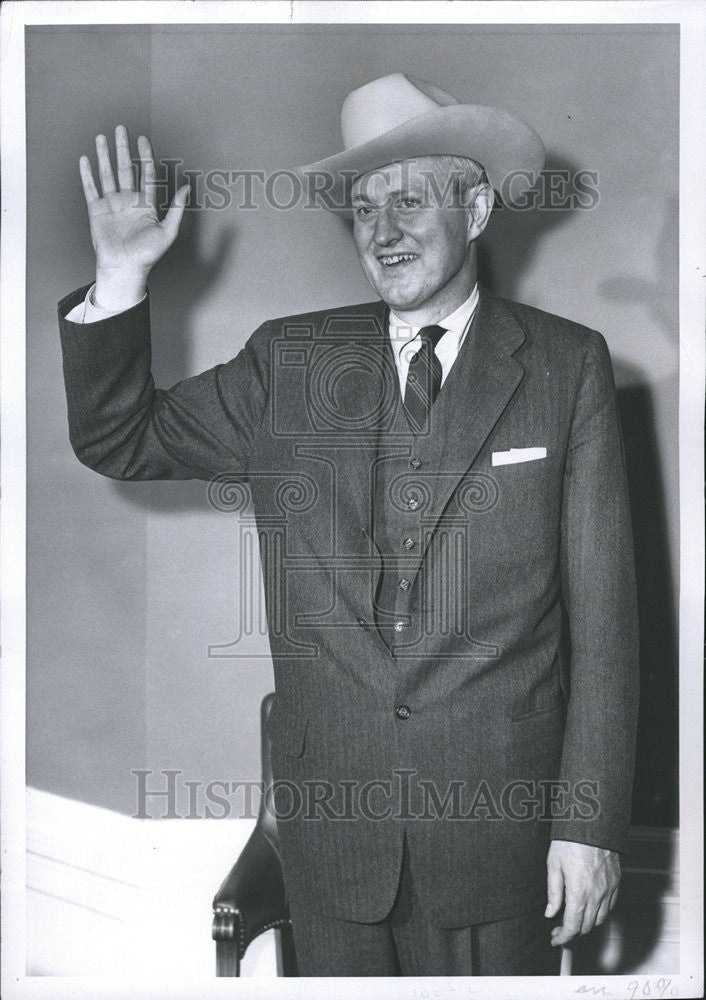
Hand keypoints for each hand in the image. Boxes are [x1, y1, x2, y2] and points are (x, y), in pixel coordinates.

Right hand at [79, 125, 189, 309]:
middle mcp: (128, 200)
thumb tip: (187, 187)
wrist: (125, 268)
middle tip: (121, 129)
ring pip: (107, 173)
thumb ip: (177, 208)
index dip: (144, 155)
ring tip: (102, 137)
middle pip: (125, 168)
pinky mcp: (97, 210)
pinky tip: (85, 159)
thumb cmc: (147, 255)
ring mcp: (112, 204)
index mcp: (145, 204)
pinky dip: (87, 174)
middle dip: (123, 148)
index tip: (142, 139)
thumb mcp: (168, 231)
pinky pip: (91, 188)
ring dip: (104, 155)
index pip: (145, 173)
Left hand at [545, 839, 619, 945]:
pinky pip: (610, 906)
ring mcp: (609, 889)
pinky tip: (588, 906)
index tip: (555, 939)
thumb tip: (550, 913)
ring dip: (587, 924)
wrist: (592, 823)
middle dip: (573, 932)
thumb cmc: (570, 840)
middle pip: (587, 926)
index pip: (573, 926)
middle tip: (559, 928)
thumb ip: (553, 893)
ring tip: (573, 918)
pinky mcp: (616, 882)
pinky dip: (599, 912)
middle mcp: (597, 894)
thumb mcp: (554, 865)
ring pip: (600, 919)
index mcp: (579, 892)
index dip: (563, 937)